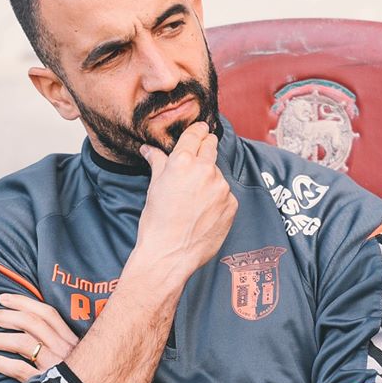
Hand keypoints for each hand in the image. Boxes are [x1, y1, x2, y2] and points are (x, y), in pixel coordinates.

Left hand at [0, 293, 78, 382]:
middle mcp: (64, 349)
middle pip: (31, 323)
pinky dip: (0, 363)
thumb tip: (29, 329)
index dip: (23, 302)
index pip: (47, 313)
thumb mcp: (75, 357)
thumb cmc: (80, 380)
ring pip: (22, 343)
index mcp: (71, 340)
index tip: (2, 299)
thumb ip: (59, 343)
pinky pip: (18, 369)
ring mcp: (55, 366)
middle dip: (3, 316)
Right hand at [134, 122, 237, 280]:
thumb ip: (157, 163)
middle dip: (207, 146)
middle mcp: (205, 170)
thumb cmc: (157, 222)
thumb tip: (149, 149)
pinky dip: (217, 199)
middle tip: (203, 150)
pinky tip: (204, 212)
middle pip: (211, 147)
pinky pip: (225, 194)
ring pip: (218, 174)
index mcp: (183, 162)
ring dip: (210, 179)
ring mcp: (221, 187)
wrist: (170, 254)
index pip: (195, 135)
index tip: (202, 128)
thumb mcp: (154, 188)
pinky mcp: (232, 204)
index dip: (199, 129)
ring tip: (195, 199)